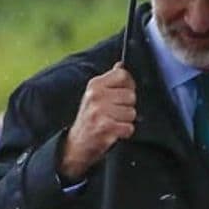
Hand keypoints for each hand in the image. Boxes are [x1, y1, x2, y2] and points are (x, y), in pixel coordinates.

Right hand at [59, 64, 137, 181]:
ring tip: (114, 123)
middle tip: (116, 113)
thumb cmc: (90, 118)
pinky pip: (129, 127)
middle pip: (131, 95)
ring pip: (132, 112)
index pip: (123, 75)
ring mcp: (99, 111)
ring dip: (126, 121)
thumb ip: (110, 80)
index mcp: (95, 84)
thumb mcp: (95, 95)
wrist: (77, 143)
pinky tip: (115, 132)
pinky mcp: (105, 127)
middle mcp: (96, 95)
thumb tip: (121, 65)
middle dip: (128, 106)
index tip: (123, 95)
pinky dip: (125, 132)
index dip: (129, 86)